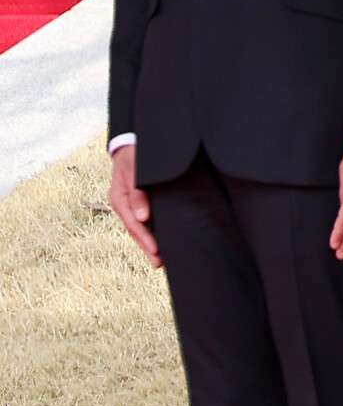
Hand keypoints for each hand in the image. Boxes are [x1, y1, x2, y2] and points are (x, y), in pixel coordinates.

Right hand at [108, 145, 161, 266]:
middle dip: (147, 247)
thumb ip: (137, 192)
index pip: (133, 224)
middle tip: (159, 263)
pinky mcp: (140, 200)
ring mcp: (132, 203)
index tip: (156, 251)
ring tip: (161, 258)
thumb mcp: (133, 170)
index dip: (145, 239)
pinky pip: (146, 218)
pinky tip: (160, 238)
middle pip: (136, 230)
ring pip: (141, 226)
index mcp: (119, 199)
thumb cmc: (134, 155)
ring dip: (150, 241)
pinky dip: (152, 229)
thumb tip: (142, 217)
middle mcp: (124, 204)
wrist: (133, 143)